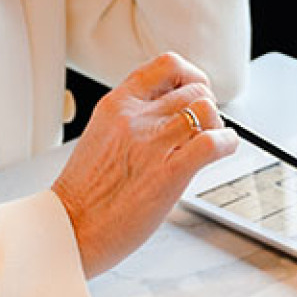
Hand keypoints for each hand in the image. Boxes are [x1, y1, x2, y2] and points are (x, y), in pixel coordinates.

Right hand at [50, 52, 236, 276]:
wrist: (69, 230)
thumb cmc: (83, 195)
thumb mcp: (101, 138)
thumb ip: (132, 120)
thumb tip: (169, 115)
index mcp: (116, 106)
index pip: (166, 65)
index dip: (190, 76)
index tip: (194, 91)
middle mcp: (134, 118)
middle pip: (194, 89)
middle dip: (206, 106)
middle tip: (203, 127)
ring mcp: (152, 143)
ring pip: (207, 109)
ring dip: (216, 125)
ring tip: (208, 142)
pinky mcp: (169, 173)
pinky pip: (213, 142)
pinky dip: (227, 144)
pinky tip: (222, 151)